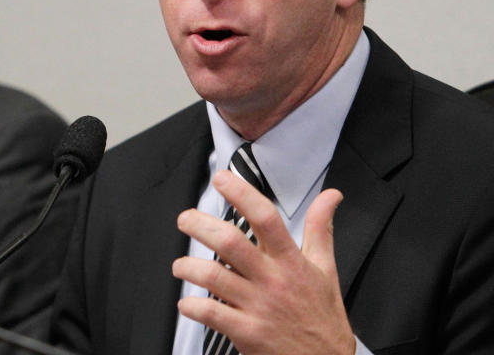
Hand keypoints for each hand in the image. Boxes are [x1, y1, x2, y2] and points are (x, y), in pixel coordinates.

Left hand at [171, 170, 353, 354]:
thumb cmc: (322, 317)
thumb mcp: (326, 269)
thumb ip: (320, 229)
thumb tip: (330, 196)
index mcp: (291, 261)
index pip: (266, 218)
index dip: (241, 194)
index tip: (221, 179)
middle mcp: (273, 281)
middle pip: (230, 242)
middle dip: (200, 225)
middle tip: (185, 219)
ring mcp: (259, 307)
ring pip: (214, 276)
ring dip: (188, 266)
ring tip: (181, 265)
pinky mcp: (247, 333)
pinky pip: (211, 314)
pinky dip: (191, 306)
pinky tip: (187, 302)